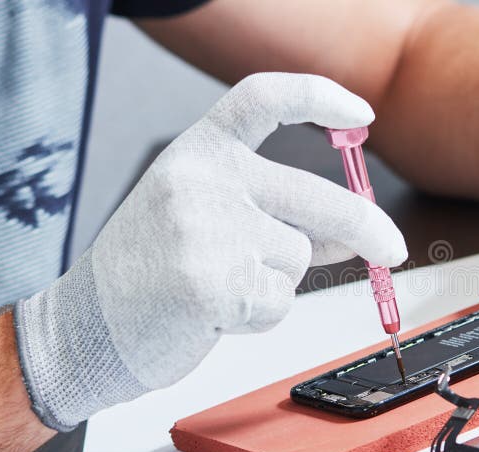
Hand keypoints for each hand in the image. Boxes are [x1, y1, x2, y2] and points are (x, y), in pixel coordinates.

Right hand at [13, 73, 406, 430]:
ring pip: (299, 256)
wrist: (86, 326)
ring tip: (219, 286)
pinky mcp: (213, 281)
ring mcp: (205, 228)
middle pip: (317, 196)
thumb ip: (276, 214)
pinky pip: (279, 300)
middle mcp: (200, 178)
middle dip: (368, 228)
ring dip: (275, 281)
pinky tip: (214, 312)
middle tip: (392, 248)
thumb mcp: (204, 217)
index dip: (320, 98)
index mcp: (196, 152)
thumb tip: (353, 232)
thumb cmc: (148, 270)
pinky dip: (260, 315)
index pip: (264, 99)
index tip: (361, 117)